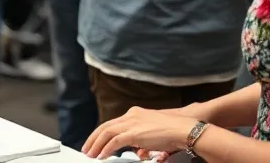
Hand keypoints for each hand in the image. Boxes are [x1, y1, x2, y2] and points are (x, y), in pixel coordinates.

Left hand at [82, 107, 196, 159]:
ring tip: (90, 154)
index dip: (101, 133)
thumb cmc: (173, 132)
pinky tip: (101, 156)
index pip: (112, 123)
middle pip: (105, 126)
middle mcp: (130, 116)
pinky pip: (114, 141)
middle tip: (86, 149)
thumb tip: (139, 153)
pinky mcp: (134, 133)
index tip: (94, 142)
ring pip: (106, 133)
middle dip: (93, 139)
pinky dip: (106, 148)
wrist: (183, 129)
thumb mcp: (153, 136)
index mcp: (134, 114)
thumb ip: (143, 142)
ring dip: (96, 144)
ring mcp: (131, 123)